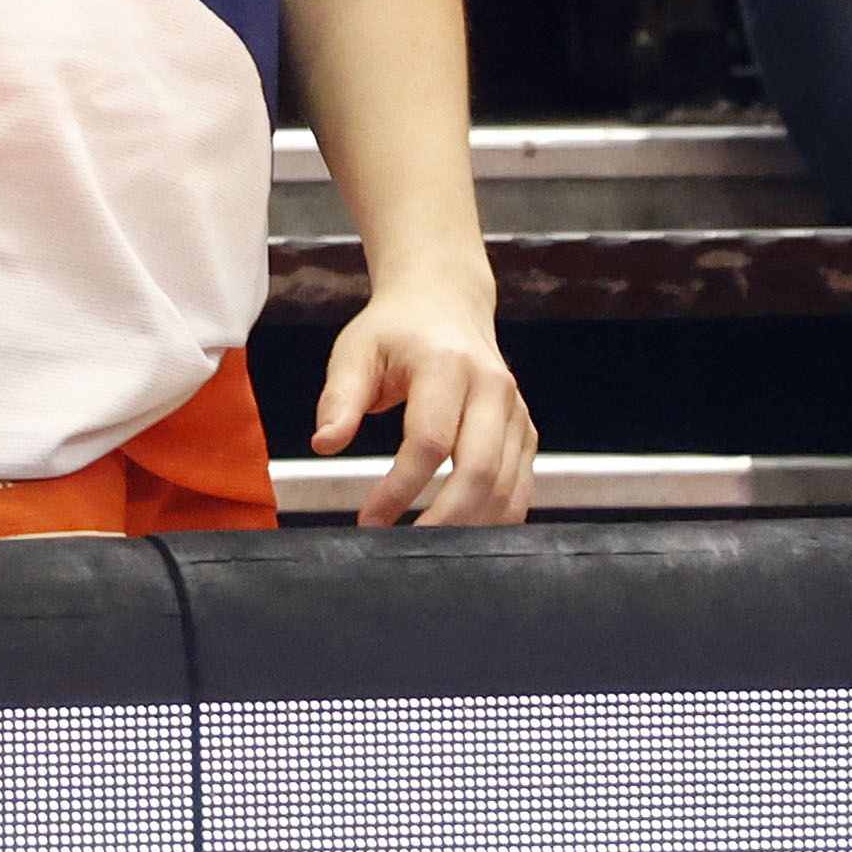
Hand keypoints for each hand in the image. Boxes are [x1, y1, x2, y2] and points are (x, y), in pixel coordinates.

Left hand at [313, 272, 534, 526]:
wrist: (445, 301)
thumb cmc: (395, 331)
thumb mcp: (355, 352)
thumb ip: (339, 399)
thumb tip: (325, 444)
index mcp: (446, 364)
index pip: (429, 441)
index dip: (399, 489)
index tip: (368, 521)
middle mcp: (491, 386)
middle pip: (479, 470)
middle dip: (443, 520)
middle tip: (404, 549)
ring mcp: (515, 410)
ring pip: (505, 486)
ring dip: (469, 527)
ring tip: (428, 550)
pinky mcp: (526, 429)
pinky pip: (520, 486)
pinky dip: (495, 518)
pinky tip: (463, 534)